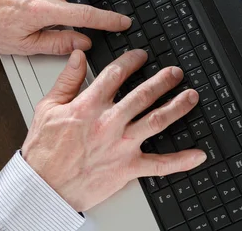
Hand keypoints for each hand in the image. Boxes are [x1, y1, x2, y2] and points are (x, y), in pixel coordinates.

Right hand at [21, 49, 207, 211]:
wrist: (43, 186)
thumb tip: (77, 57)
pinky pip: (159, 164)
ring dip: (177, 107)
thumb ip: (66, 80)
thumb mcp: (47, 107)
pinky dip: (181, 160)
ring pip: (156, 121)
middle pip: (143, 94)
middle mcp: (109, 122)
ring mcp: (121, 145)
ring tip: (191, 97)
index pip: (116, 74)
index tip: (141, 55)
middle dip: (163, 80)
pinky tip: (197, 154)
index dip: (132, 60)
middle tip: (175, 73)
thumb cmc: (44, 151)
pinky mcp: (127, 168)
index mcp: (89, 105)